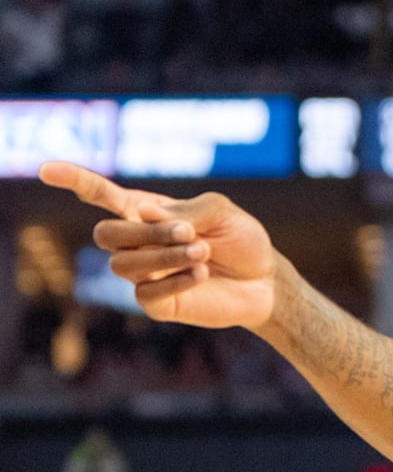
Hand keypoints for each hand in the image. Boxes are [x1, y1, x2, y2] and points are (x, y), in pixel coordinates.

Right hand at [40, 161, 277, 329]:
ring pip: (123, 264)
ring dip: (164, 255)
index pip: (102, 195)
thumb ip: (183, 210)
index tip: (47, 169)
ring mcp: (144, 274)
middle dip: (144, 232)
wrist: (265, 280)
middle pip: (106, 234)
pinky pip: (145, 292)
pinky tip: (201, 272)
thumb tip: (142, 213)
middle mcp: (139, 242)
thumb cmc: (242, 240)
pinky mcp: (157, 302)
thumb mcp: (220, 211)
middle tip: (189, 232)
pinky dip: (175, 278)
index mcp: (148, 212)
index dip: (75, 181)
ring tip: (203, 251)